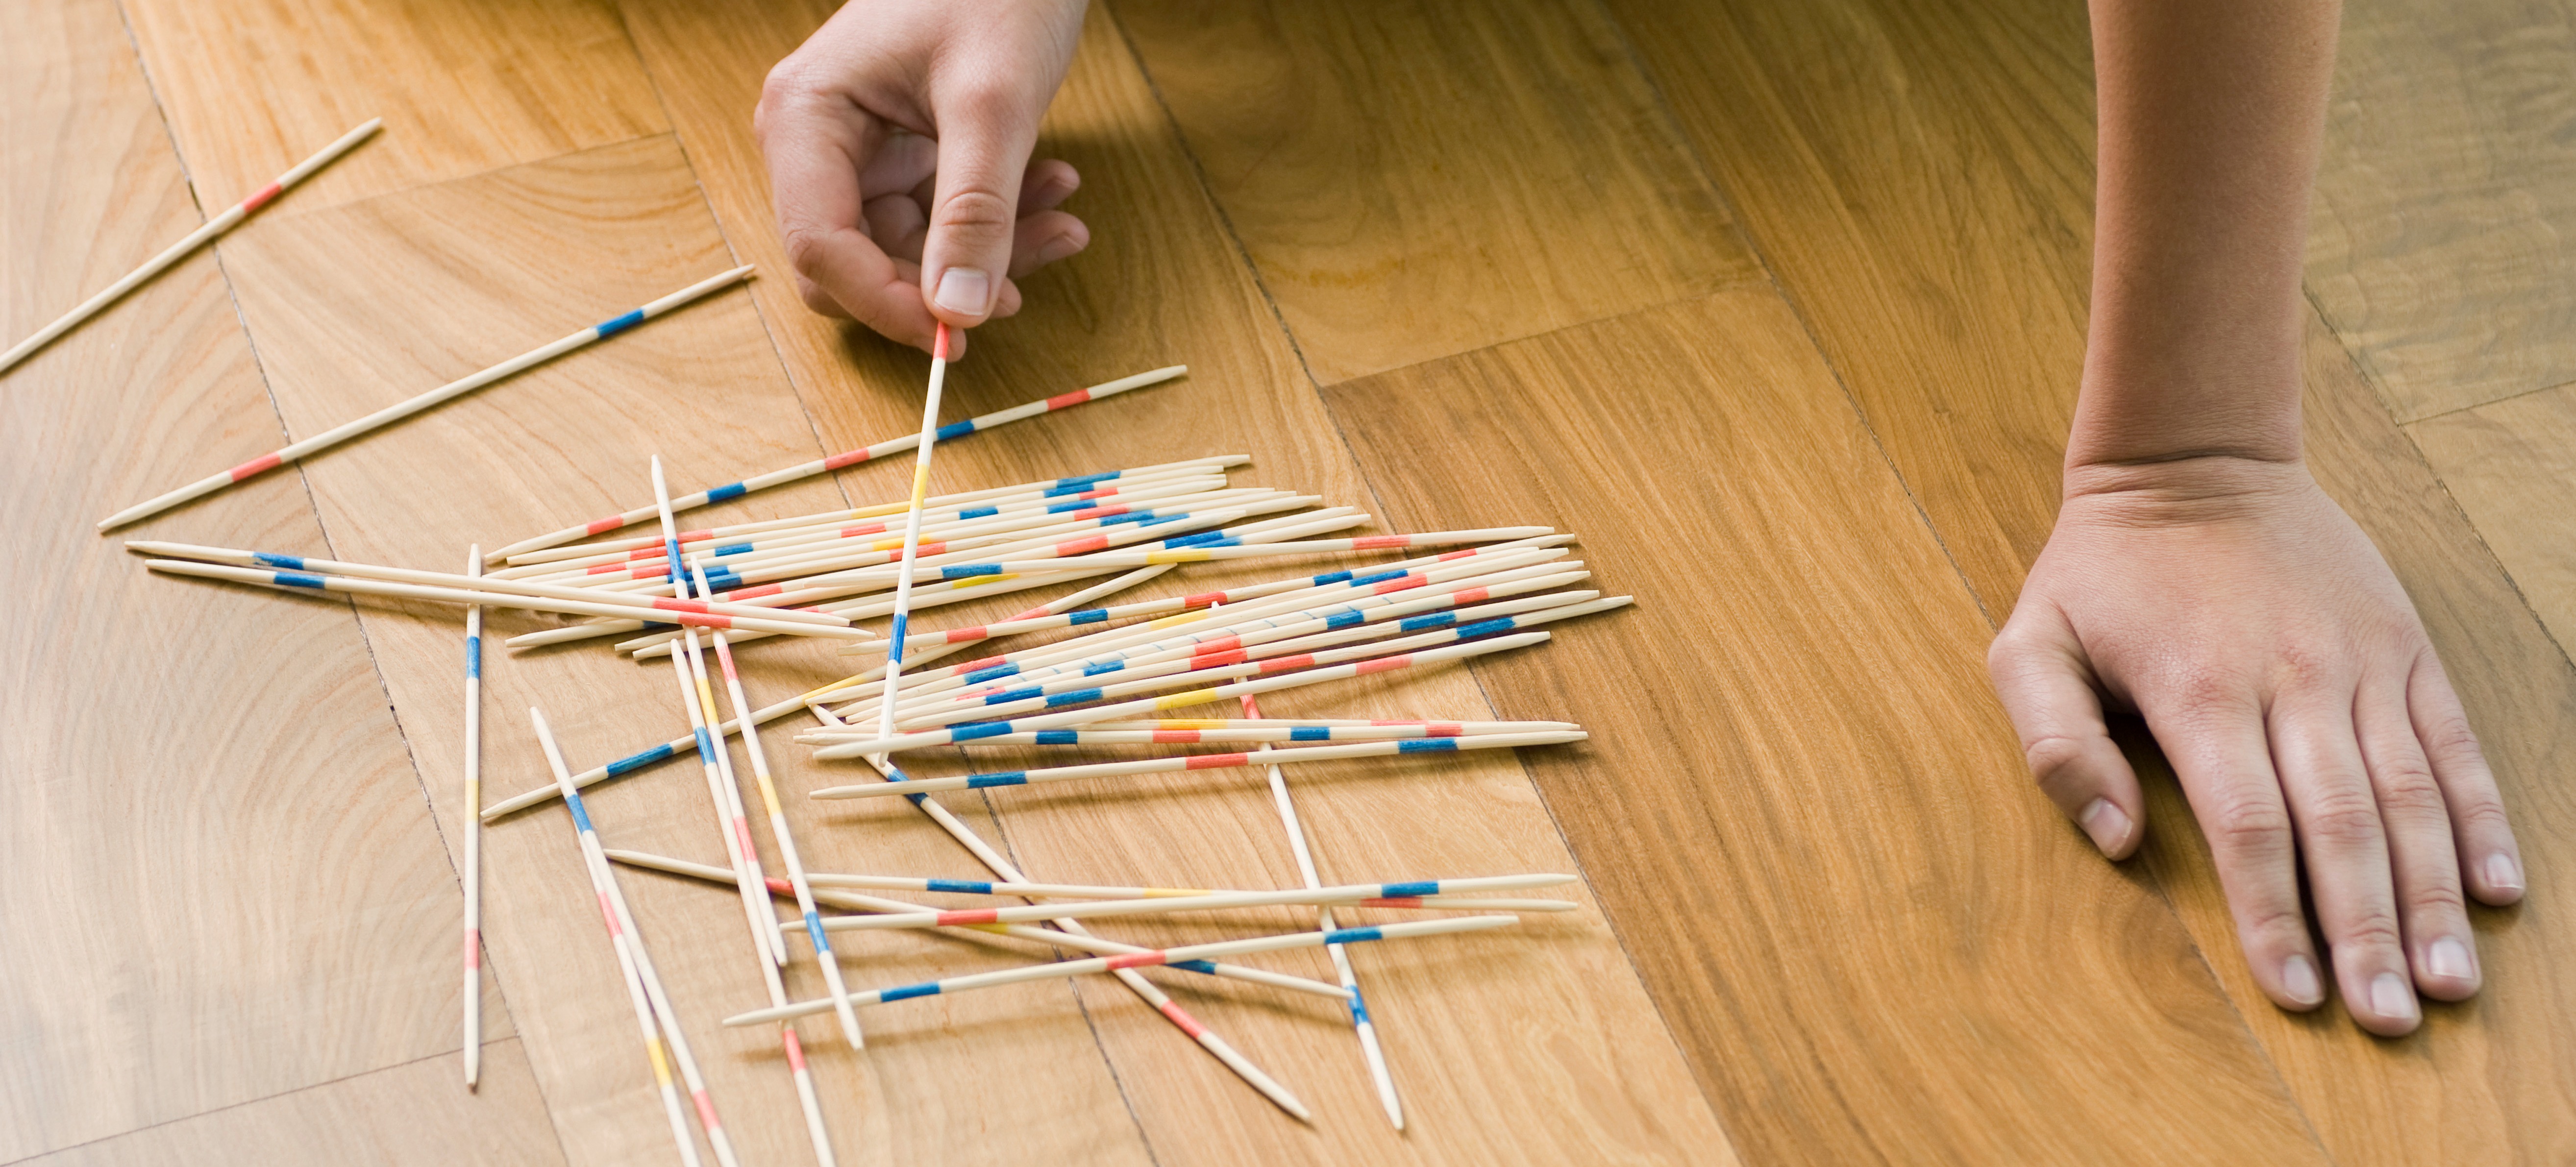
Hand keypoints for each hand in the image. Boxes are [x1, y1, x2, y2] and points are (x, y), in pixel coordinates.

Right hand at [755, 0, 1091, 355]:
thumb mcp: (993, 102)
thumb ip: (976, 209)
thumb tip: (959, 311)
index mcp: (806, 118)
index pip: (821, 248)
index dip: (885, 303)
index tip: (958, 334)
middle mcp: (819, 143)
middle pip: (859, 263)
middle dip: (944, 283)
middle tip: (1024, 288)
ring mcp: (862, 152)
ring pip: (913, 251)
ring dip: (993, 252)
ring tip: (1067, 219)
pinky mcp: (907, 155)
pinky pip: (944, 221)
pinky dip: (1002, 221)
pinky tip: (1058, 190)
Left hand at [1988, 455, 2524, 1035]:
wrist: (2191, 460)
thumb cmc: (2103, 569)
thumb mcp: (2031, 641)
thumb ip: (2053, 743)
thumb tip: (2114, 840)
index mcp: (2198, 691)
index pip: (2249, 829)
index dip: (2275, 916)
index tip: (2297, 995)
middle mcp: (2292, 679)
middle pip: (2340, 829)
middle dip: (2366, 932)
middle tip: (2390, 1020)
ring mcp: (2358, 661)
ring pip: (2409, 797)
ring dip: (2433, 896)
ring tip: (2450, 979)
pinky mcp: (2403, 645)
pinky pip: (2452, 743)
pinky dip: (2480, 819)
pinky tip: (2497, 889)